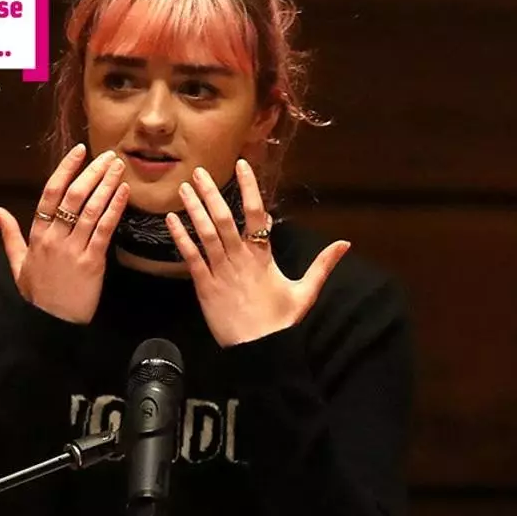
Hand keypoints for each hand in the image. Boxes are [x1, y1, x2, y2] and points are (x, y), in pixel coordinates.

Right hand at [0, 144, 128, 323]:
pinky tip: (124, 193)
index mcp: (36, 235)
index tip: (80, 152)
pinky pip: (103, 230)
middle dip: (92, 173)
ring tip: (118, 168)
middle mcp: (53, 239)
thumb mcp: (17, 264)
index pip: (50, 194)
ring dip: (106, 185)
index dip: (65, 169)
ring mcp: (72, 250)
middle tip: (108, 156)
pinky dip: (114, 209)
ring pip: (90, 209)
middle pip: (73, 196)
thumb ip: (9, 235)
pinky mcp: (91, 263)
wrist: (51, 325)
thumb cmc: (37, 295)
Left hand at [166, 160, 350, 346]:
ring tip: (183, 188)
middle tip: (199, 171)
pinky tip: (170, 220)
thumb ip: (322, 265)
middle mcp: (240, 258)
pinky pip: (191, 257)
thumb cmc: (281, 322)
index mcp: (264, 256)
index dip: (248, 188)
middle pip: (224, 218)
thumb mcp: (306, 292)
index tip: (241, 165)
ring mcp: (221, 271)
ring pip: (205, 233)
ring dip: (194, 209)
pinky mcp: (205, 286)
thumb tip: (345, 244)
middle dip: (211, 193)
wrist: (259, 350)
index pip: (255, 214)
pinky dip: (181, 238)